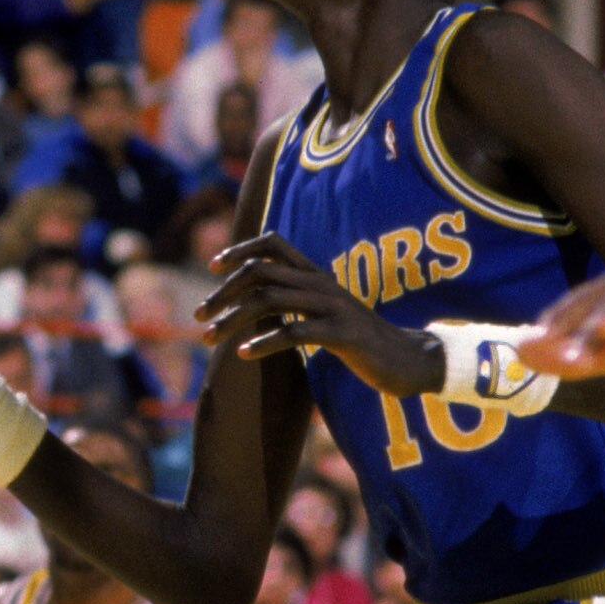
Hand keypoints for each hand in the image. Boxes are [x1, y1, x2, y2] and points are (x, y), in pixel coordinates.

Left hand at [199, 234, 440, 395]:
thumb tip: (254, 299)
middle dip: (223, 292)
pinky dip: (265, 342)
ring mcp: (333, 307)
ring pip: (270, 300)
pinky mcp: (343, 334)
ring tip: (208, 337)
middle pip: (260, 271)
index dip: (240, 249)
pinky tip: (244, 354)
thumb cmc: (357, 340)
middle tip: (197, 315)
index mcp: (316, 274)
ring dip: (232, 319)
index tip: (213, 267)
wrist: (406, 360)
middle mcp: (322, 283)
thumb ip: (295, 300)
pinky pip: (295, 333)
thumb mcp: (324, 312)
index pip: (273, 243)